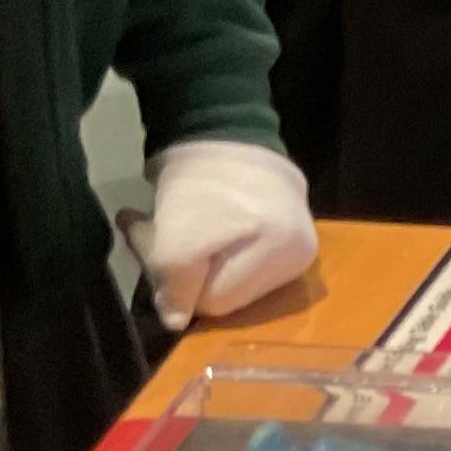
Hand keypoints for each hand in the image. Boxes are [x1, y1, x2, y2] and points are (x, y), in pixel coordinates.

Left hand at [140, 139, 316, 331]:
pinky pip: (239, 258)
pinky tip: (197, 226)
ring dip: (193, 259)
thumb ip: (175, 285)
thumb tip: (175, 322)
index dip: (174, 280)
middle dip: (183, 270)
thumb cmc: (201, 181)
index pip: (217, 300)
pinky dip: (209, 247)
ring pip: (230, 277)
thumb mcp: (177, 237)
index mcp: (288, 256)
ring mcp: (297, 244)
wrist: (224, 128)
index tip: (148, 240)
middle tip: (152, 231)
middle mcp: (302, 256)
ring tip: (175, 225)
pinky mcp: (285, 231)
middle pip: (226, 291)